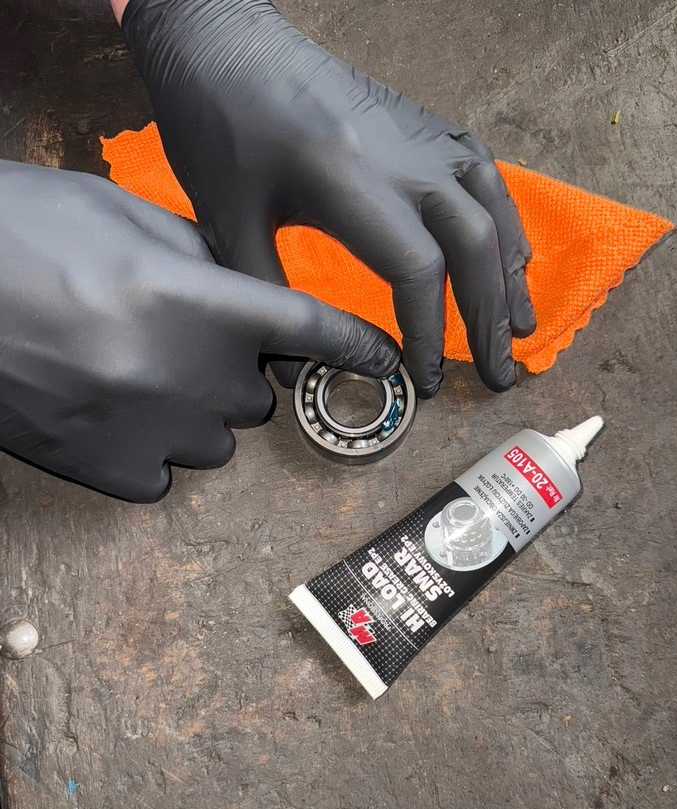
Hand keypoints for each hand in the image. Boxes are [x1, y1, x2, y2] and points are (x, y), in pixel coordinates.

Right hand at [0, 161, 397, 500]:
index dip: (359, 348)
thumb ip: (199, 256)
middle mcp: (187, 375)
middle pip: (257, 396)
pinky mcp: (105, 472)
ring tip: (127, 374)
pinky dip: (149, 451)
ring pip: (217, 443)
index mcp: (198, 301)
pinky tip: (105, 413)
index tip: (391, 365)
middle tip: (175, 340)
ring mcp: (148, 431)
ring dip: (193, 414)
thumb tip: (243, 289)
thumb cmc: (18, 234)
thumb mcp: (117, 214)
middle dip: (233, 371)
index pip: (312, 332)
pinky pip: (164, 477)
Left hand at [121, 0, 534, 396]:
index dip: (429, 336)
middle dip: (490, 321)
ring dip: (511, 278)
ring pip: (492, 213)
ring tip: (522, 329)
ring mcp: (424, 136)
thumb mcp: (225, 222)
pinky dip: (506, 225)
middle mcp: (404, 157)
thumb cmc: (218, 128)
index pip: (418, 273)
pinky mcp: (427, 125)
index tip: (426, 382)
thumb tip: (292, 372)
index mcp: (351, 182)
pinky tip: (510, 260)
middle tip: (498, 376)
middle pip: (474, 247)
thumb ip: (268, 298)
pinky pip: (488, 179)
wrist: (227, 40)